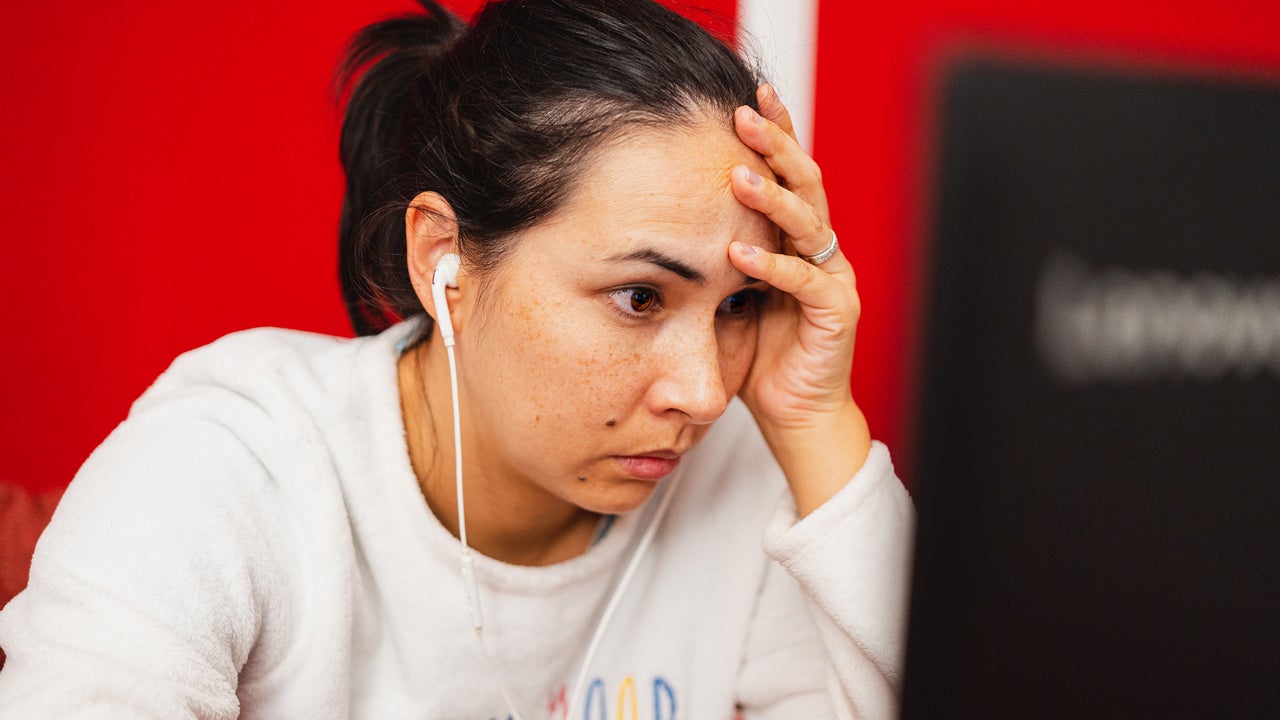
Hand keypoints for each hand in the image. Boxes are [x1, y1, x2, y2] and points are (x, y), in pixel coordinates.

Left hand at [728, 84, 870, 515]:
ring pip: (809, 223)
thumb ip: (719, 253)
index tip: (744, 98)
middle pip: (806, 182)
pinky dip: (772, 266)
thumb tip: (665, 218)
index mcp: (800, 238)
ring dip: (772, 198)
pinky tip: (738, 253)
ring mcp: (833, 278)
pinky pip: (807, 281)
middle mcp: (822, 249)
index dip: (773, 134)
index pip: (790, 174)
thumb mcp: (732, 291)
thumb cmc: (761, 353)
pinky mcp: (836, 314)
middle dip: (774, 146)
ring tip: (737, 177)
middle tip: (741, 116)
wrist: (796, 415)